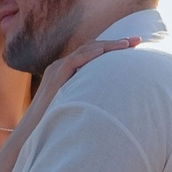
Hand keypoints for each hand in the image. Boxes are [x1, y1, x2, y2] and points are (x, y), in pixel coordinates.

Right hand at [29, 27, 143, 112]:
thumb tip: (114, 100)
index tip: (135, 47)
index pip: (94, 53)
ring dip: (107, 46)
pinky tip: (102, 52)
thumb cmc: (57, 122)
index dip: (114, 48)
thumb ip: (92, 97)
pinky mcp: (54, 77)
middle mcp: (62, 66)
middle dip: (116, 43)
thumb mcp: (79, 105)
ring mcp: (57, 69)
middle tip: (138, 40)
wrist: (33, 131)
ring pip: (85, 51)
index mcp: (69, 70)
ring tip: (126, 44)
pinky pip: (73, 61)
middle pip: (93, 48)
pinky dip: (88, 55)